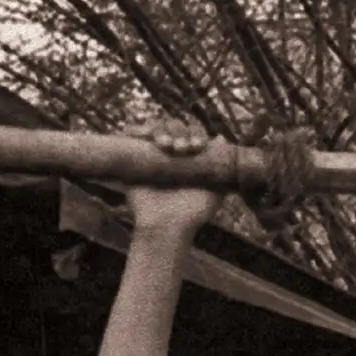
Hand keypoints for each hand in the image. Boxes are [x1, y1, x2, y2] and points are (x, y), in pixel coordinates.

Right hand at [123, 115, 229, 234]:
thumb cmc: (192, 214)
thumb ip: (221, 168)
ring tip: (164, 145)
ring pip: (156, 129)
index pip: (192, 135)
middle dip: (179, 133)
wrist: (165, 227)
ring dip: (162, 131)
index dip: (195, 135)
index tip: (197, 146)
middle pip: (175, 128)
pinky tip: (143, 134)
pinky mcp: (136, 159)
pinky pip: (133, 136)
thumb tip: (221, 138)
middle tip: (180, 149)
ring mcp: (154, 156)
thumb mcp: (214, 193)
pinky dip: (137, 129)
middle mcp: (172, 155)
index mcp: (191, 159)